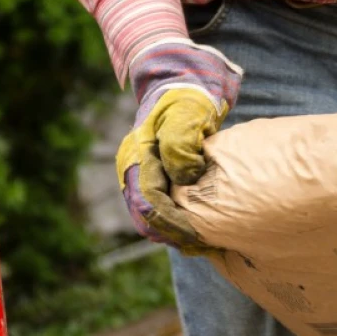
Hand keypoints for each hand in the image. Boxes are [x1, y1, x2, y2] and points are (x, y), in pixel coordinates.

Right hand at [115, 38, 241, 253]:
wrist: (184, 89)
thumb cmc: (187, 100)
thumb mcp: (187, 114)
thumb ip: (181, 143)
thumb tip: (183, 177)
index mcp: (136, 156)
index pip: (148, 202)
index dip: (171, 222)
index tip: (196, 235)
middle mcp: (132, 171)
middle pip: (146, 217)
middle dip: (173, 233)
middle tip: (202, 246)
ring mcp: (141, 177)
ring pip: (152, 218)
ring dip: (176, 232)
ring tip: (204, 243)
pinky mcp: (154, 181)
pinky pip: (161, 210)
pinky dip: (178, 222)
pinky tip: (201, 231)